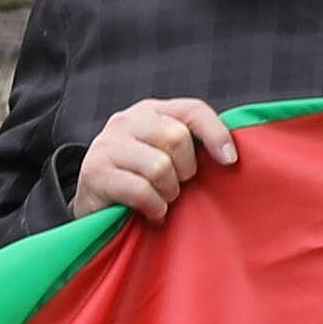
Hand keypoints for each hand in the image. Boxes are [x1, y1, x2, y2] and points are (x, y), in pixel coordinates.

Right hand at [73, 97, 243, 222]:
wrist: (92, 205)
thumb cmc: (139, 180)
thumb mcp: (165, 154)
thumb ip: (188, 146)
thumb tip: (230, 155)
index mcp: (150, 111)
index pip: (191, 110)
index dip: (215, 134)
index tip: (230, 161)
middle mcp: (126, 121)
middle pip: (176, 138)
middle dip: (185, 171)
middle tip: (177, 187)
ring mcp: (107, 145)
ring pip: (159, 167)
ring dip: (168, 193)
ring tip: (162, 201)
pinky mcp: (95, 172)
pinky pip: (141, 191)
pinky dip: (154, 208)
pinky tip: (151, 213)